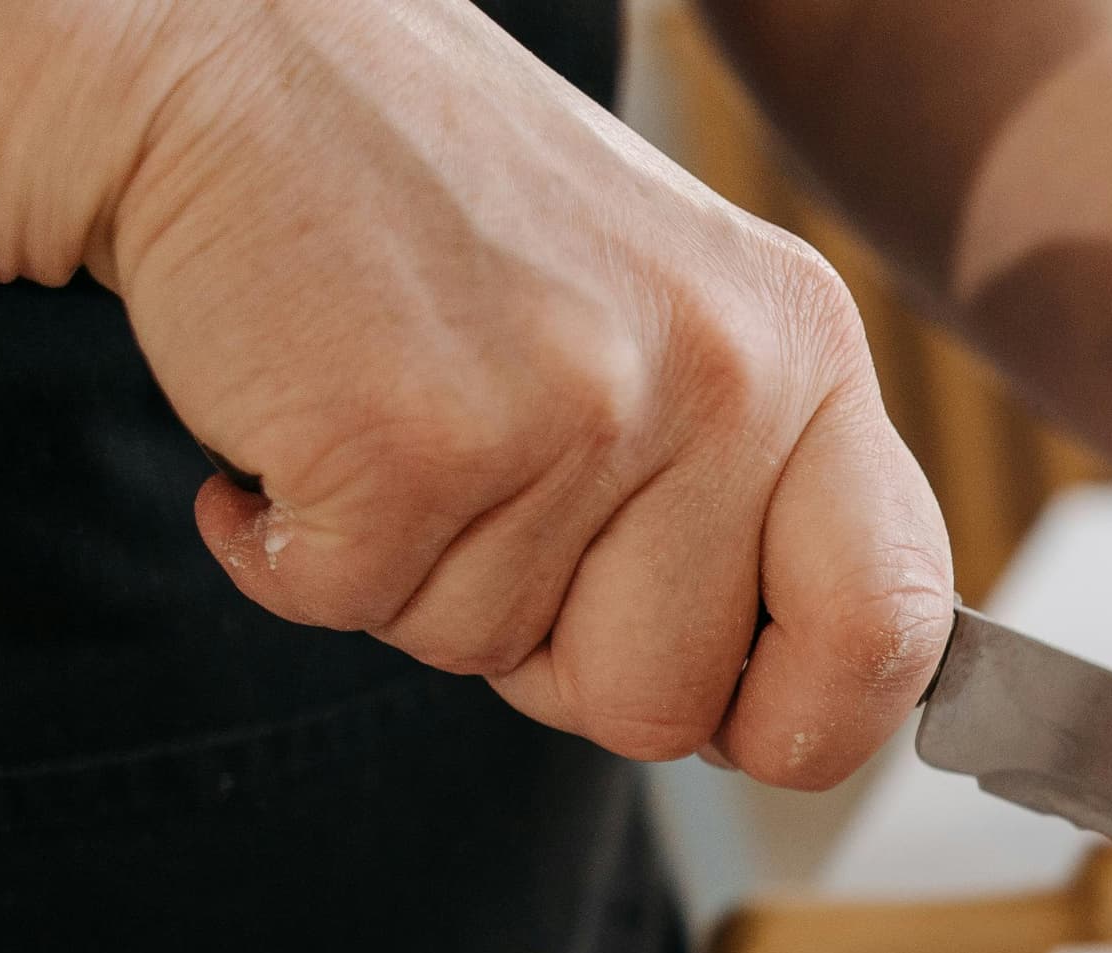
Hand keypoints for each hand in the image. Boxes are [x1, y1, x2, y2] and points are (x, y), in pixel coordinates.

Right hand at [97, 0, 951, 785]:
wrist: (220, 64)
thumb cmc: (442, 219)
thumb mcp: (669, 320)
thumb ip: (749, 496)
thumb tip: (780, 720)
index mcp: (805, 353)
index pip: (890, 624)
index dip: (814, 724)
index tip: (744, 728)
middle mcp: (721, 377)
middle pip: (667, 703)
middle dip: (555, 664)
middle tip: (488, 518)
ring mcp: (575, 408)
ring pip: (488, 657)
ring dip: (407, 578)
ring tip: (391, 421)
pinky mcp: (413, 440)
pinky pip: (349, 609)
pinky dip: (285, 551)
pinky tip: (293, 428)